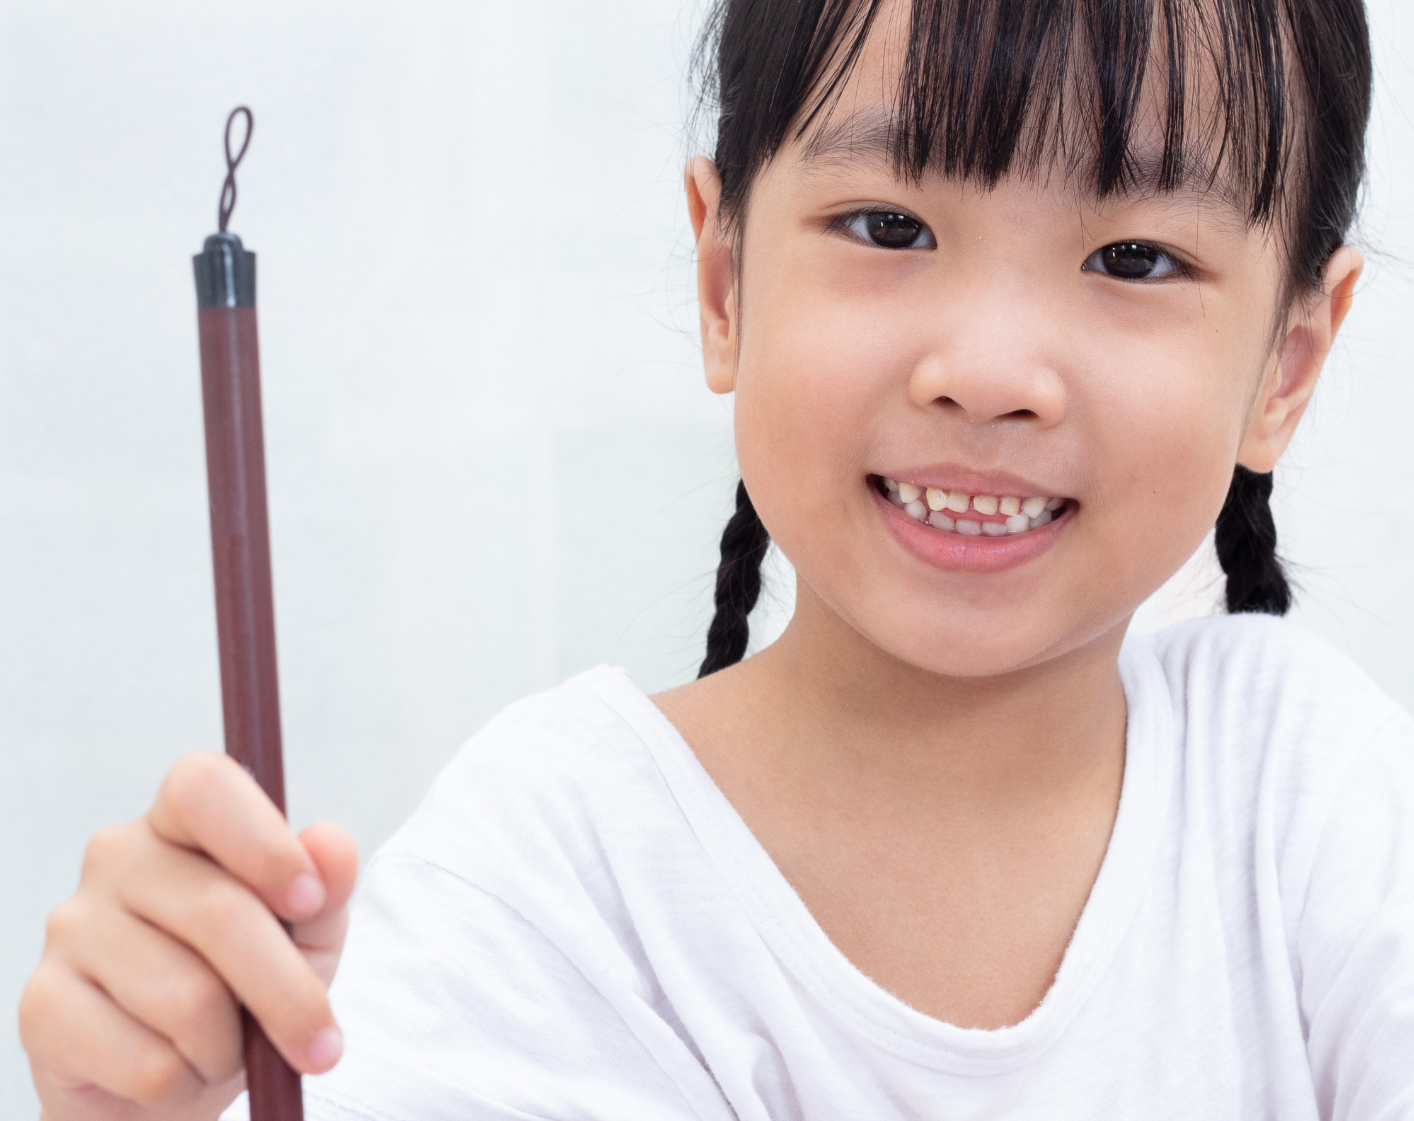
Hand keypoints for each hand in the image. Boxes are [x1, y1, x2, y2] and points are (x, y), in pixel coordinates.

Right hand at [20, 752, 358, 1120]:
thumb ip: (326, 886)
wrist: (169, 1077)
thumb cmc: (246, 984)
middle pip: (217, 910)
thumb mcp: (306, 934)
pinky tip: (177, 1073)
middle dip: (288, 991)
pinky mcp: (43, 1005)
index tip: (309, 901)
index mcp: (180, 822)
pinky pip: (146, 1061)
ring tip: (226, 1049)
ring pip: (187, 997)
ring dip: (229, 1045)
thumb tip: (331, 843)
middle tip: (322, 1043)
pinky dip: (185, 1083)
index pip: (203, 786)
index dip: (263, 841)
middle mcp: (117, 858)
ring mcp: (71, 927)